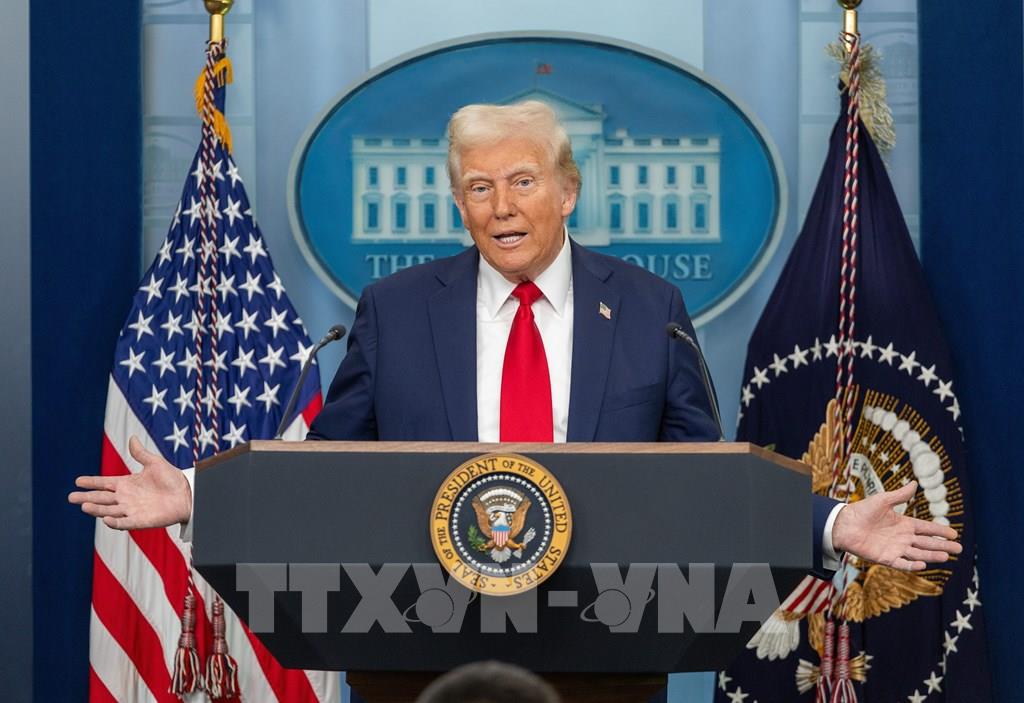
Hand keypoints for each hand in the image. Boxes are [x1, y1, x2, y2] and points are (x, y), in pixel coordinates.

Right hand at [68, 436, 191, 529]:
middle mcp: (126, 498)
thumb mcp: (154, 463)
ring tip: (84, 506)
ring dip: (97, 509)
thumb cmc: (172, 479)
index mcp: (127, 484)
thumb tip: (132, 437)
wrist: (188, 493)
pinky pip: (125, 523)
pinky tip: (106, 519)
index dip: (92, 482)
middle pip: (102, 498)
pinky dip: (115, 522)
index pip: (105, 483)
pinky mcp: (140, 521)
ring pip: (109, 510)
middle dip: (87, 498)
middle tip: (71, 497)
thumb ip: (140, 454)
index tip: (77, 481)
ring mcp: (132, 510)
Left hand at [831, 481, 961, 570]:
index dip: (940, 531)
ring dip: (931, 555)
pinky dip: (911, 565)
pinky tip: (922, 564)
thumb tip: (914, 482)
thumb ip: (900, 495)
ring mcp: (895, 548)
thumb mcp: (883, 500)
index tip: (954, 534)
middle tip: (959, 549)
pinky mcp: (885, 558)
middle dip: (942, 546)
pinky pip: (901, 563)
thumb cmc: (862, 510)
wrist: (843, 523)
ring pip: (918, 553)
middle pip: (926, 543)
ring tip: (946, 557)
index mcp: (903, 523)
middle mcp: (902, 537)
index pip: (926, 528)